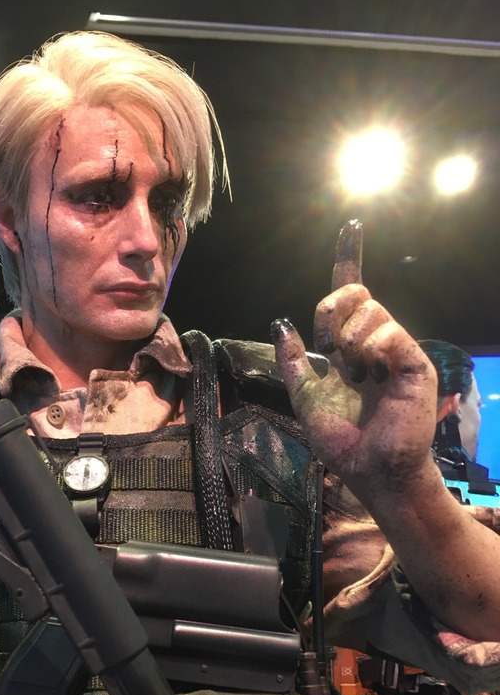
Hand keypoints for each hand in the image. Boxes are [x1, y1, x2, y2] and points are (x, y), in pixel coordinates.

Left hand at [271, 221, 436, 494]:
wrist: (369, 468)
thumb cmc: (342, 440)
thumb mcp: (305, 397)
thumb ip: (294, 361)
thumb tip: (280, 322)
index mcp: (348, 349)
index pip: (350, 297)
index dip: (348, 260)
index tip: (352, 226)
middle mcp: (373, 344)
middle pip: (356, 292)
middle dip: (332, 308)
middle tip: (328, 345)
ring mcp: (395, 351)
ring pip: (371, 309)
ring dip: (350, 337)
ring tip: (355, 371)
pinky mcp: (415, 362)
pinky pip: (390, 330)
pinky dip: (373, 346)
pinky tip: (371, 371)